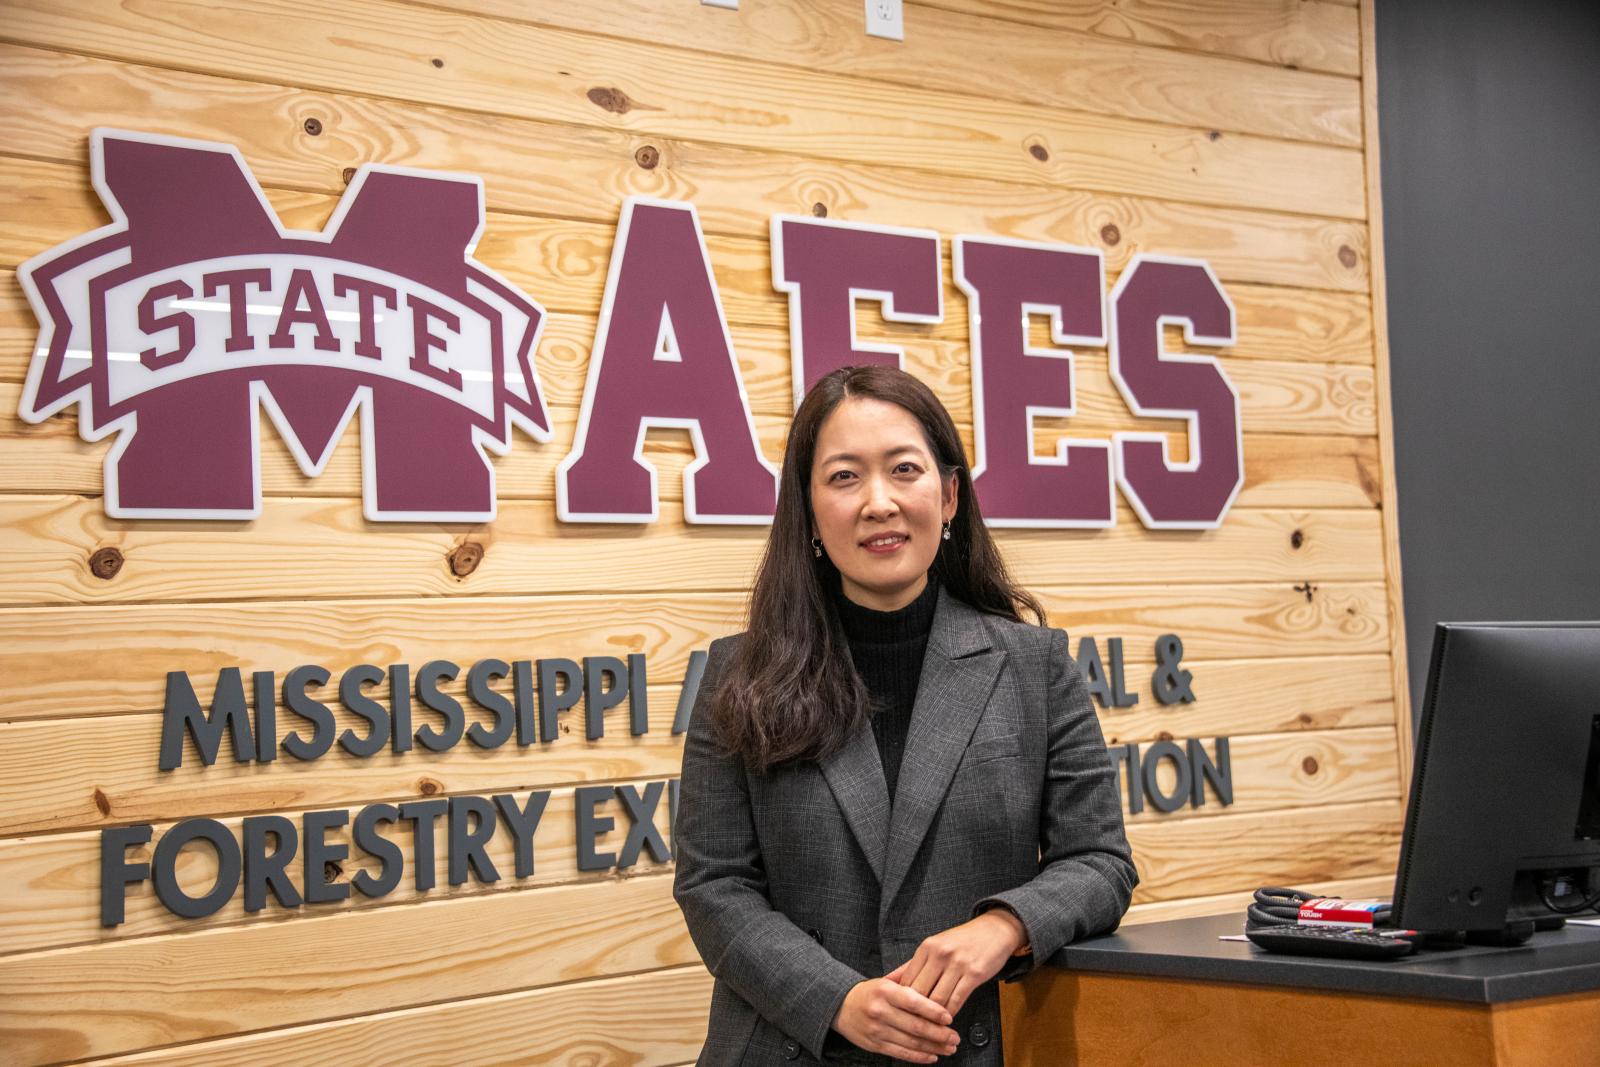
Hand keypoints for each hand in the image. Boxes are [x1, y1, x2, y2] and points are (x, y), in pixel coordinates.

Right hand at [831, 977, 959, 1062]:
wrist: (841, 1006)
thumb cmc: (871, 993)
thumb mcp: (887, 981)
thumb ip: (910, 983)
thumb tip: (938, 988)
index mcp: (885, 991)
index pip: (914, 1002)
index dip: (934, 1011)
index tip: (949, 1018)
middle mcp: (880, 1011)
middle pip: (915, 1026)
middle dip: (939, 1034)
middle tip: (955, 1037)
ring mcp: (877, 1030)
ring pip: (911, 1042)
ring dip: (934, 1047)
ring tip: (949, 1047)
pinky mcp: (875, 1045)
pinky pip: (901, 1053)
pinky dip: (919, 1056)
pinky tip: (932, 1055)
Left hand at [885, 910, 1026, 1017]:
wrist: (994, 930)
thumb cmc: (961, 941)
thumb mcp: (934, 946)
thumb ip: (911, 965)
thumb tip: (888, 980)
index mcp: (927, 947)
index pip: (907, 980)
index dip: (903, 1001)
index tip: (902, 1013)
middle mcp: (940, 954)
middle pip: (920, 992)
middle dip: (916, 1012)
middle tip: (914, 1025)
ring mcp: (958, 964)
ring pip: (938, 1000)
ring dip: (933, 1016)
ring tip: (930, 1025)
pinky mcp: (974, 974)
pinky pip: (957, 1000)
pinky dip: (949, 1013)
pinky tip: (947, 1019)